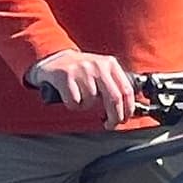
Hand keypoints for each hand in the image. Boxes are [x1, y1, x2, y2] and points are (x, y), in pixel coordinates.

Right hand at [26, 49, 141, 126]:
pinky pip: (74, 102)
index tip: (124, 119)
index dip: (128, 109)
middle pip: (114, 98)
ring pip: (91, 101)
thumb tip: (127, 110)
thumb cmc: (81, 70)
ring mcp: (81, 69)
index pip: (126, 90)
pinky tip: (70, 96)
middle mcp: (98, 65)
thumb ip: (114, 85)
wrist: (54, 58)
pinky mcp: (65, 76)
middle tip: (110, 124)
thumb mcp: (101, 71)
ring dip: (86, 107)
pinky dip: (73, 105)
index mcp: (110, 64)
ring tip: (81, 98)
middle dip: (114, 117)